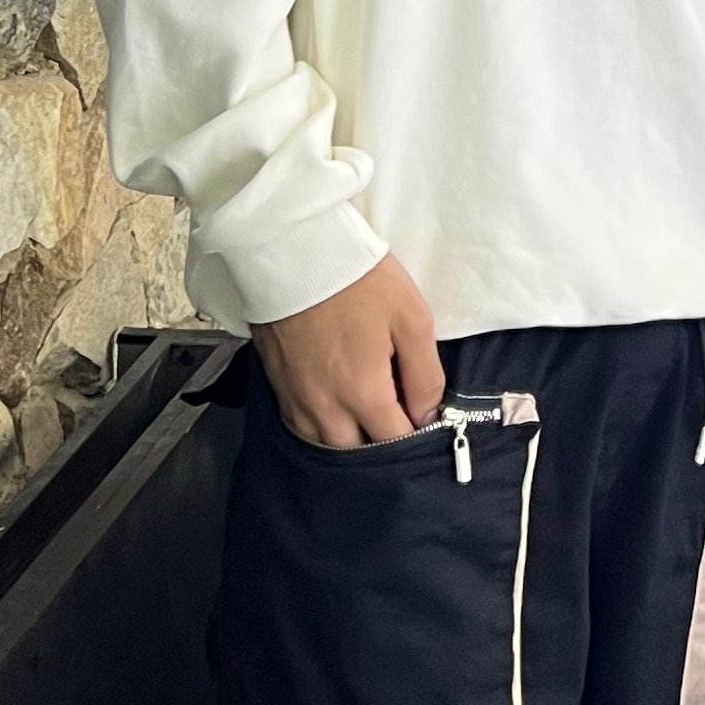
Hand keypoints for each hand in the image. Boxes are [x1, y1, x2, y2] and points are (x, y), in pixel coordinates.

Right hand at [251, 252, 444, 447]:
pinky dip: (320, 430)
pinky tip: (335, 413)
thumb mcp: (412, 318)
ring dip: (348, 443)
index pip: (394, 442)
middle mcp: (325, 407)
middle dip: (379, 446)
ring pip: (324, 446)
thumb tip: (428, 416)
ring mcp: (296, 399)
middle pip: (356, 454)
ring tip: (366, 422)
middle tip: (395, 421)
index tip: (422, 421)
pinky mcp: (277, 385)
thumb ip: (425, 375)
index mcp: (363, 393)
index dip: (414, 439)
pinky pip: (299, 428)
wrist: (293, 250)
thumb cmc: (359, 280)